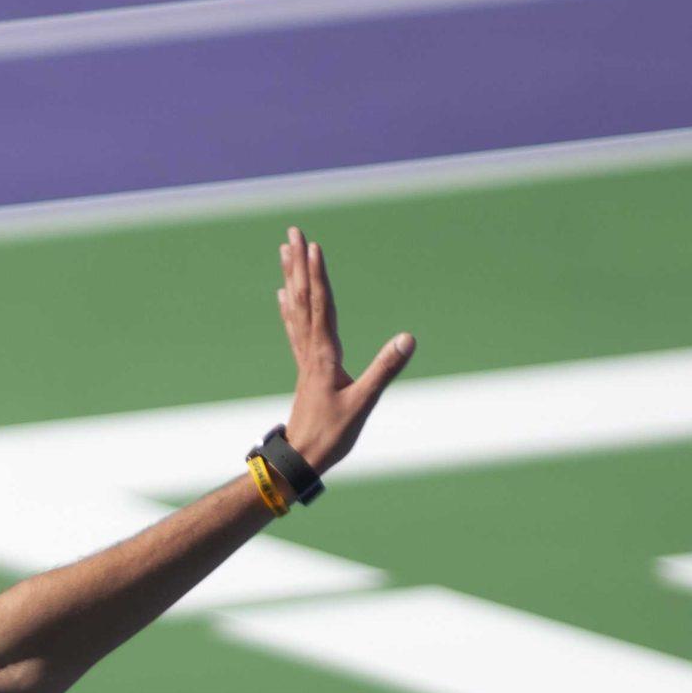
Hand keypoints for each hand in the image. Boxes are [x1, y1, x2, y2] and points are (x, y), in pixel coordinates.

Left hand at [276, 226, 414, 472]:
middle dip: (299, 264)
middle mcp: (310, 350)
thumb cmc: (331, 435)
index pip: (320, 306)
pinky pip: (295, 329)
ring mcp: (306, 358)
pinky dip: (290, 308)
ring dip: (292, 278)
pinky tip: (283, 296)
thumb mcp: (362, 403)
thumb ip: (385, 370)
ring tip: (285, 251)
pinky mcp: (306, 368)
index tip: (312, 246)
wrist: (300, 459)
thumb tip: (408, 338)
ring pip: (296, 309)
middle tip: (291, 232)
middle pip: (303, 298)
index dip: (317, 275)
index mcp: (323, 354)